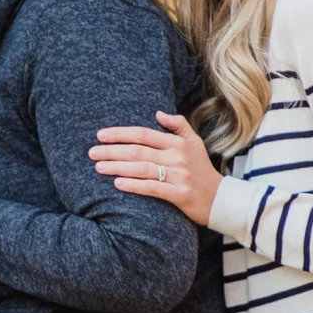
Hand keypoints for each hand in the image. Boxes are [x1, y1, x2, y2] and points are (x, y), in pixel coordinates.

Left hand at [90, 112, 217, 223]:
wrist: (221, 199)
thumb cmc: (202, 170)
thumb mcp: (195, 142)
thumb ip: (178, 125)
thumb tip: (158, 113)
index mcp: (178, 143)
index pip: (143, 134)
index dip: (120, 134)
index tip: (100, 135)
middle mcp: (178, 157)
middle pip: (138, 151)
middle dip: (112, 151)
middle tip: (91, 153)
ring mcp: (179, 176)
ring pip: (142, 168)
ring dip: (118, 167)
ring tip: (98, 167)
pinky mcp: (180, 195)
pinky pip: (153, 188)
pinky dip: (134, 185)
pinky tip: (118, 184)